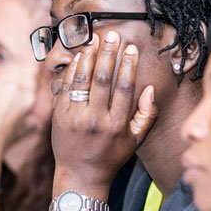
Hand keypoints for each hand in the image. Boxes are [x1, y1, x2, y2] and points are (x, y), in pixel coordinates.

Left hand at [52, 31, 157, 194]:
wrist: (79, 175)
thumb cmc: (111, 156)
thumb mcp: (135, 140)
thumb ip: (147, 115)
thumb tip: (150, 89)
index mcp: (116, 125)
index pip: (124, 89)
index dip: (128, 66)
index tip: (131, 48)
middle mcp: (95, 120)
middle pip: (102, 79)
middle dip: (108, 54)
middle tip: (112, 35)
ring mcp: (74, 118)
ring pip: (82, 80)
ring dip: (88, 57)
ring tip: (94, 40)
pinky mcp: (59, 116)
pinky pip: (66, 88)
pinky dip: (72, 71)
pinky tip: (79, 57)